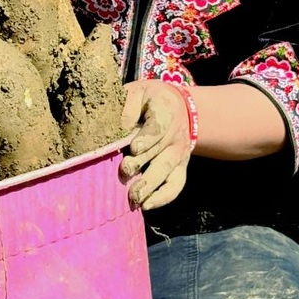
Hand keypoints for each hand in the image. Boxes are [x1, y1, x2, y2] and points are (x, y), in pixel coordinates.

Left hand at [120, 79, 192, 210]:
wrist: (178, 107)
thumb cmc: (150, 99)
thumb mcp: (138, 92)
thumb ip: (127, 106)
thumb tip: (117, 128)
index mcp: (166, 110)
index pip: (159, 125)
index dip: (147, 137)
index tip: (135, 148)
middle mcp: (176, 133)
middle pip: (160, 152)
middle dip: (142, 163)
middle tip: (125, 172)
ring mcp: (179, 153)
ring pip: (167, 171)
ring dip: (150, 185)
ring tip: (134, 198)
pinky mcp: (180, 168)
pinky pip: (176, 185)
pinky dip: (164, 198)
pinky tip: (147, 206)